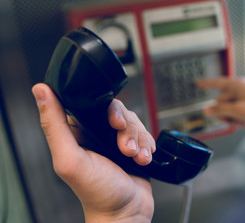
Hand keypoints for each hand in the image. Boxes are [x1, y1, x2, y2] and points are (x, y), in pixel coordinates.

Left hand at [32, 83, 153, 222]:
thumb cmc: (97, 193)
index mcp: (76, 133)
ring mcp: (115, 140)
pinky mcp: (133, 146)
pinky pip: (145, 132)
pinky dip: (148, 145)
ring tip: (136, 158)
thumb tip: (40, 90)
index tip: (113, 122)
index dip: (105, 106)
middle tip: (125, 148)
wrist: (127, 213)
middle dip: (127, 129)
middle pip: (117, 110)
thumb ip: (54, 126)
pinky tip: (144, 160)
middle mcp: (95, 134)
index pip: (89, 103)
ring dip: (139, 140)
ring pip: (133, 121)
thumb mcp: (71, 159)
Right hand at [197, 77, 244, 126]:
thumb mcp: (237, 111)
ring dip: (232, 117)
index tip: (196, 83)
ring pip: (230, 107)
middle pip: (222, 100)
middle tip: (231, 120)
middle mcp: (241, 87)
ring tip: (241, 122)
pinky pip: (238, 109)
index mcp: (236, 84)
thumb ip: (220, 110)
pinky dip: (239, 117)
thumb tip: (207, 109)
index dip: (205, 84)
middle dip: (224, 113)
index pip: (216, 83)